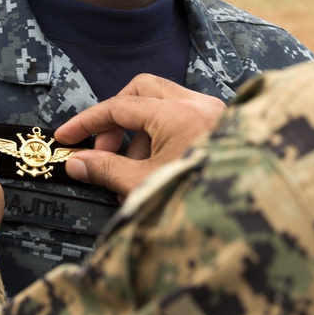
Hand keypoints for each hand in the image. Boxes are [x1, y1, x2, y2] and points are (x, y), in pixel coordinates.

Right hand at [54, 74, 225, 198]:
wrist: (246, 223)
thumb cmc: (199, 202)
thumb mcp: (142, 186)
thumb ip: (105, 169)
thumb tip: (76, 163)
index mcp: (178, 114)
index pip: (119, 106)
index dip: (87, 123)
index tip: (67, 137)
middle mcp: (199, 105)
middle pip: (142, 91)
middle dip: (116, 118)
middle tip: (103, 150)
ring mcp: (214, 114)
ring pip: (163, 104)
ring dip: (139, 133)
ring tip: (132, 173)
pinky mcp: (223, 128)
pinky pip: (183, 119)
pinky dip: (162, 137)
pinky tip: (156, 171)